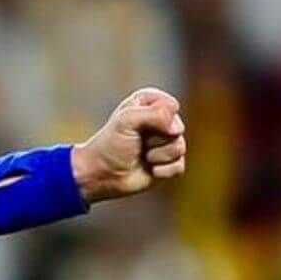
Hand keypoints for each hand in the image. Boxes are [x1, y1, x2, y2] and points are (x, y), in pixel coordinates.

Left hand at [71, 88, 186, 202]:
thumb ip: (155, 114)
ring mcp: (166, 143)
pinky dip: (162, 171)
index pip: (170, 105)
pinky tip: (148, 169)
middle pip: (178, 128)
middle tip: (137, 143)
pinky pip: (178, 166)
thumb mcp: (127, 120)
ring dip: (157, 155)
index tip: (137, 125)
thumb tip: (177, 128)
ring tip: (142, 156)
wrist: (101, 175)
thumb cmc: (110, 145)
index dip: (158, 118)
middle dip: (156, 139)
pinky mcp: (169, 163)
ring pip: (179, 148)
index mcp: (149, 104)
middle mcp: (161, 121)